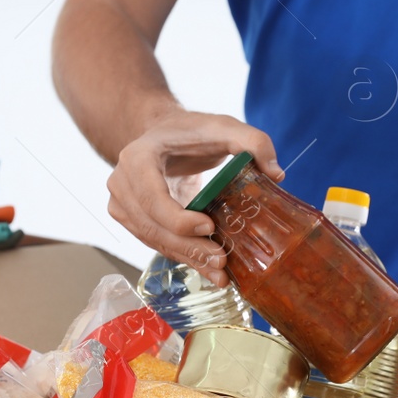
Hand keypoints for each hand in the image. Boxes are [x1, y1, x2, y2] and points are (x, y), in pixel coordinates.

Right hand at [107, 108, 281, 284]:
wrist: (162, 134)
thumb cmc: (189, 131)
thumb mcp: (223, 126)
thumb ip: (253, 141)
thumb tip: (276, 174)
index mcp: (138, 157)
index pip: (152, 197)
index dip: (177, 218)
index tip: (208, 226)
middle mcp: (122, 183)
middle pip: (152, 226)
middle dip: (188, 247)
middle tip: (221, 260)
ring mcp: (122, 204)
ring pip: (153, 240)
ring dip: (187, 258)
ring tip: (219, 272)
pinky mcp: (132, 220)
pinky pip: (156, 243)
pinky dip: (182, 256)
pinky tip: (206, 267)